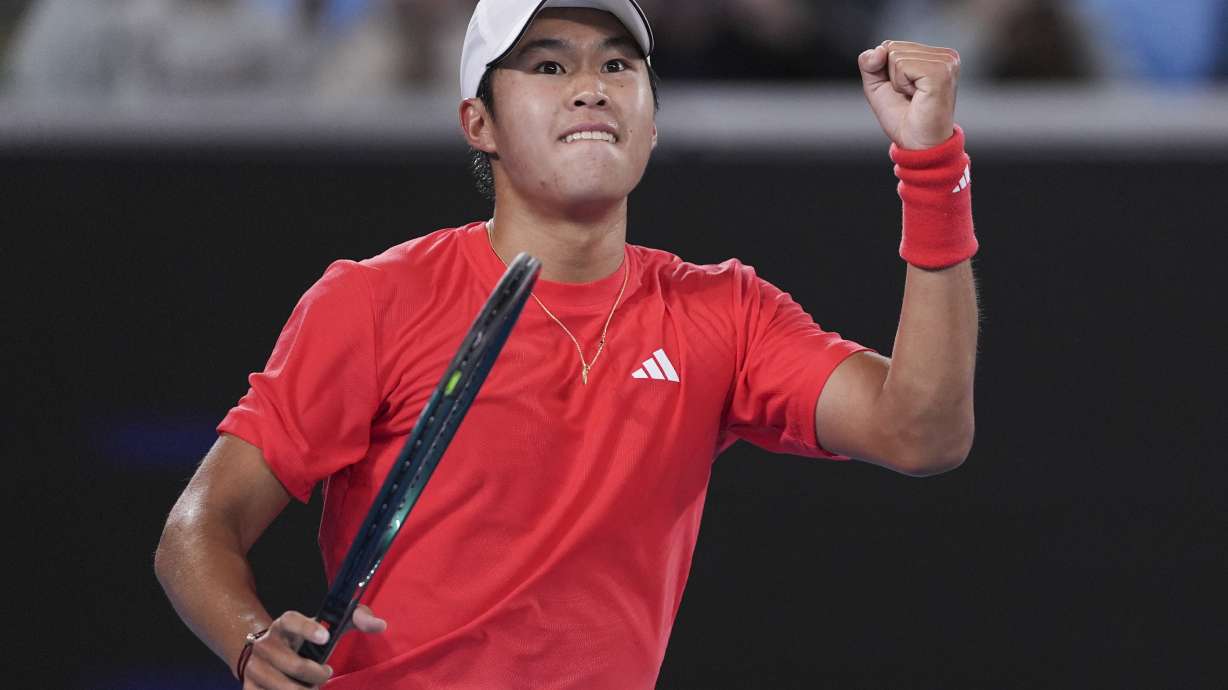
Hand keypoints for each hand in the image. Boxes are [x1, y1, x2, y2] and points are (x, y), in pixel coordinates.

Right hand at [241, 606, 386, 688]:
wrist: (270, 654)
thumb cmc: (308, 640)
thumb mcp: (329, 625)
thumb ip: (357, 619)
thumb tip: (381, 625)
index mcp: (284, 623)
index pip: (291, 620)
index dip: (308, 628)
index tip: (326, 638)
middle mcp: (265, 643)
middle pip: (292, 663)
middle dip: (315, 674)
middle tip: (325, 675)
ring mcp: (253, 666)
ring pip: (280, 687)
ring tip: (310, 688)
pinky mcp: (248, 687)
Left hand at [858, 40, 959, 149]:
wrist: (917, 144)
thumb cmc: (902, 118)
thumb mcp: (878, 86)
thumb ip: (869, 63)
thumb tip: (879, 49)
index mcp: (935, 55)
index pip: (891, 45)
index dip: (886, 72)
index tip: (904, 91)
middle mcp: (945, 55)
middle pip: (892, 48)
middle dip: (891, 77)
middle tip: (909, 96)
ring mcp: (946, 62)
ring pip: (896, 56)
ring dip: (897, 82)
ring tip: (914, 97)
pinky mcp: (940, 71)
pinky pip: (902, 65)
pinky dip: (901, 85)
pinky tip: (917, 96)